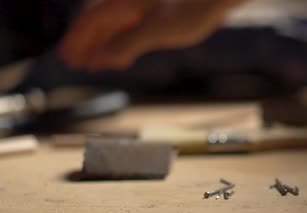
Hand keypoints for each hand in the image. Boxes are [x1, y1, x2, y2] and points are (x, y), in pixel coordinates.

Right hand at [59, 0, 244, 69]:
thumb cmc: (191, 9)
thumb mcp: (158, 31)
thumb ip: (128, 44)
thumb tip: (102, 57)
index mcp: (124, 4)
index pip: (91, 22)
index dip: (77, 41)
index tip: (68, 58)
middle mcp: (129, 5)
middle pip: (98, 24)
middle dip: (86, 44)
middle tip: (76, 64)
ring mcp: (142, 10)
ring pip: (114, 28)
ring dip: (102, 46)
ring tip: (95, 64)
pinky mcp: (154, 15)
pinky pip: (129, 30)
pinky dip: (121, 44)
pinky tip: (122, 58)